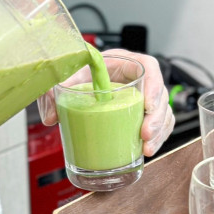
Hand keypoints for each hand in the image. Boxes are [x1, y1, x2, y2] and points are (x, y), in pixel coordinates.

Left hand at [38, 47, 175, 157]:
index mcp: (123, 62)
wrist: (78, 83)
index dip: (154, 84)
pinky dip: (157, 138)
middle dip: (157, 118)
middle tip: (145, 134)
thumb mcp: (66, 77)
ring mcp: (142, 98)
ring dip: (159, 132)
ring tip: (146, 149)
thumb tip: (51, 116)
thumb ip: (53, 91)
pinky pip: (158, 125)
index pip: (149, 66)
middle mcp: (137, 79)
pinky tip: (146, 151)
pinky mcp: (140, 115)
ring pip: (163, 113)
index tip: (148, 105)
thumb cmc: (79, 73)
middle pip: (160, 94)